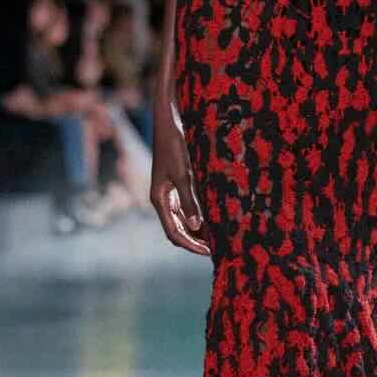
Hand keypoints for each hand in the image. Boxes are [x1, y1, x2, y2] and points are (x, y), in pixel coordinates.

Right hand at [150, 105, 210, 256]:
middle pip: (177, 229)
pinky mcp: (175, 184)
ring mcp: (168, 192)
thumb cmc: (174, 146)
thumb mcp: (184, 174)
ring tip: (216, 238)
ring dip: (196, 231)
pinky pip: (185, 208)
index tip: (208, 252)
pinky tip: (211, 219)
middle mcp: (162, 199)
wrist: (168, 123)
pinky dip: (197, 217)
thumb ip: (190, 200)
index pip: (174, 232)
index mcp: (160, 200)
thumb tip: (197, 226)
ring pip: (181, 220)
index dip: (190, 245)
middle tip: (215, 250)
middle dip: (194, 241)